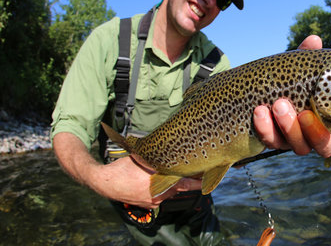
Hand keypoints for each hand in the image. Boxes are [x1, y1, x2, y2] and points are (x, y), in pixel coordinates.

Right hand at [52, 132, 201, 209]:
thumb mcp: (144, 157)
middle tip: (196, 170)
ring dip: (174, 183)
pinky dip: (163, 189)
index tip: (209, 173)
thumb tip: (173, 143)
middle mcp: (161, 195)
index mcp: (163, 184)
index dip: (200, 179)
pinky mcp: (148, 204)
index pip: (189, 183)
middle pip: (181, 187)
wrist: (105, 183)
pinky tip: (160, 181)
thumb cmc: (125, 167)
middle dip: (188, 179)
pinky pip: (160, 196)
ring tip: (176, 172)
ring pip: (171, 191)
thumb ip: (159, 154)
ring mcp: (155, 201)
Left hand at [253, 35, 330, 157]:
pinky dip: (265, 128)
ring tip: (279, 105)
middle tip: (304, 113)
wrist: (255, 90)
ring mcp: (295, 141)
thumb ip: (307, 57)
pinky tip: (259, 112)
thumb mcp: (298, 67)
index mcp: (330, 118)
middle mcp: (315, 135)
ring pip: (299, 146)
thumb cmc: (289, 78)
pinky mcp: (273, 142)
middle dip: (315, 131)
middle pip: (324, 146)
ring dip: (290, 127)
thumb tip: (314, 40)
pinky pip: (271, 142)